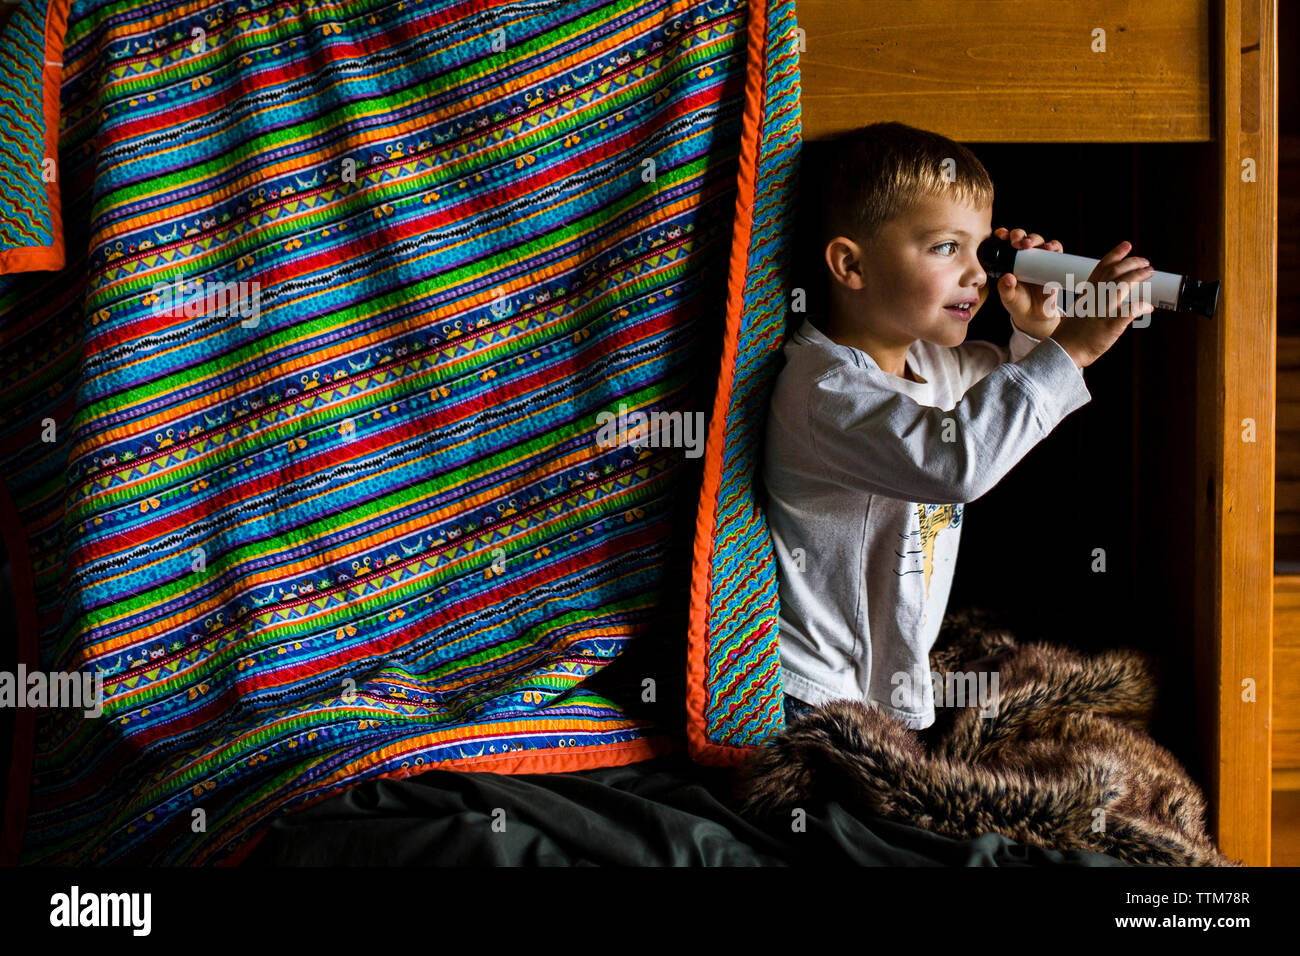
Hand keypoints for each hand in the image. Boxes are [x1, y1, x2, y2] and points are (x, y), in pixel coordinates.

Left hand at [991, 227, 1063, 338]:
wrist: (1036, 314)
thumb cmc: (1018, 303)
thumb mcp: (1008, 297)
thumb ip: (1005, 289)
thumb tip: (1009, 277)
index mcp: (1008, 261)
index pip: (1004, 242)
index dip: (1003, 234)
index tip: (1001, 236)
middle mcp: (1023, 257)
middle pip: (1022, 237)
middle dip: (1019, 235)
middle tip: (1018, 243)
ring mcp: (1039, 258)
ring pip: (1038, 240)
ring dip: (1035, 239)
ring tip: (1032, 245)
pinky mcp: (1053, 263)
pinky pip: (1055, 250)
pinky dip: (1054, 246)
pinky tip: (1051, 248)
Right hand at [1050, 240, 1154, 368]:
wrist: (1063, 352)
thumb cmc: (1070, 335)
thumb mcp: (1078, 312)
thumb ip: (1094, 304)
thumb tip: (1113, 304)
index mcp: (1086, 294)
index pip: (1101, 267)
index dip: (1115, 254)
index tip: (1126, 246)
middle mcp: (1094, 299)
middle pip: (1114, 272)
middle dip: (1132, 263)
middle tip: (1145, 261)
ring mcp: (1102, 311)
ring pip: (1122, 286)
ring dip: (1137, 276)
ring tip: (1149, 272)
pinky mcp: (1110, 326)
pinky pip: (1129, 312)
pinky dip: (1140, 307)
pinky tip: (1148, 306)